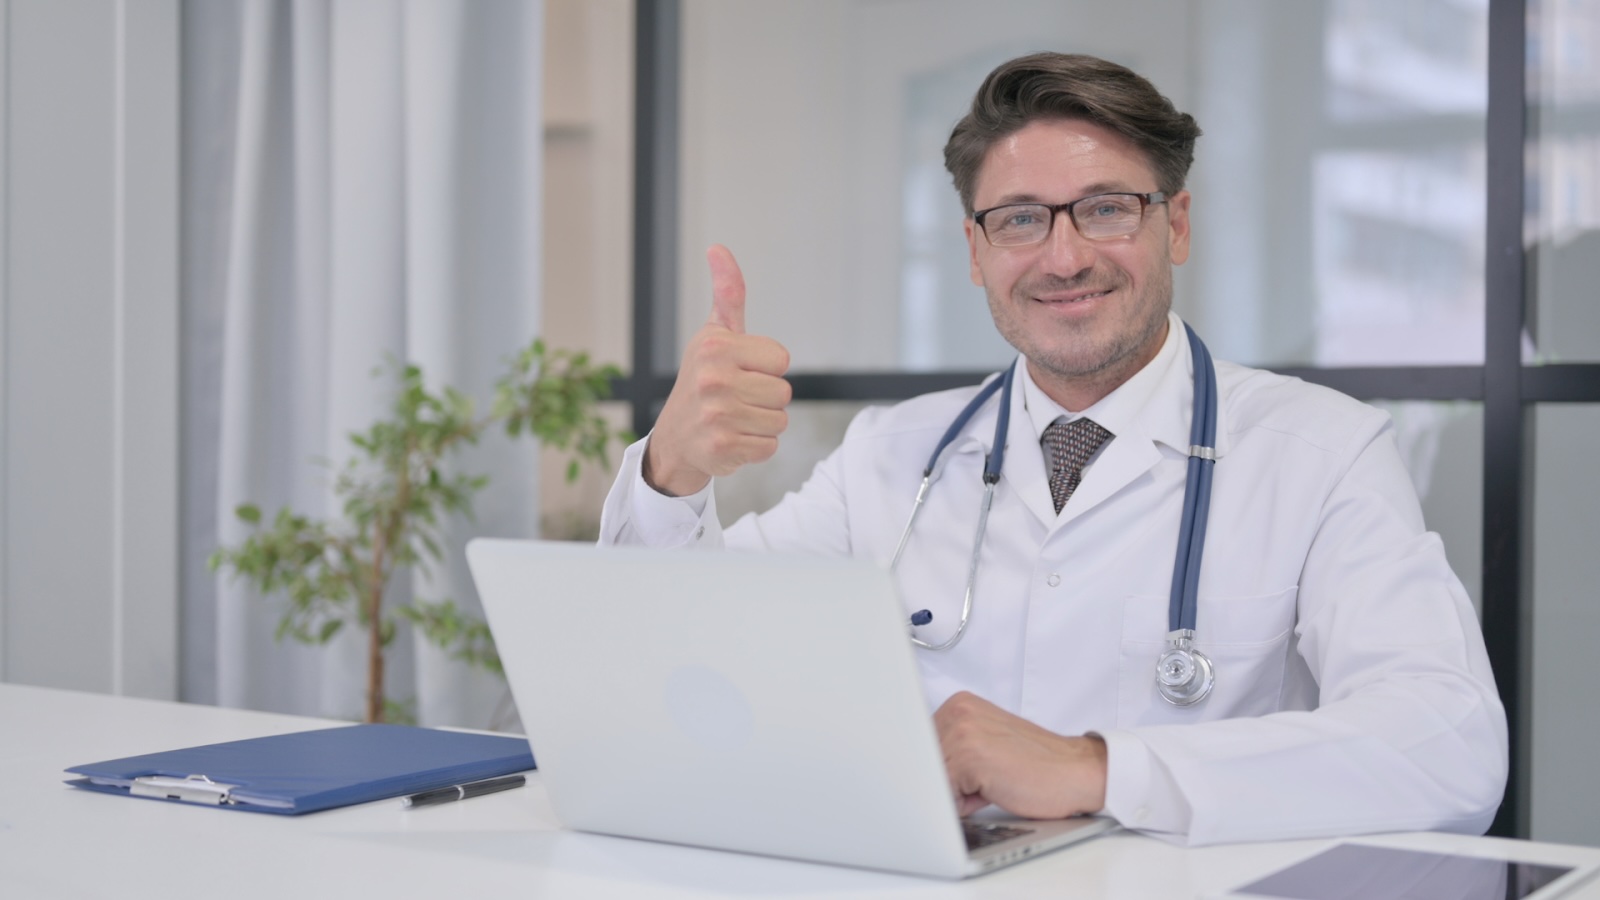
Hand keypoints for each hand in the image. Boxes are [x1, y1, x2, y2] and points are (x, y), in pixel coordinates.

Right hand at [643, 245, 791, 495]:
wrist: (675, 437)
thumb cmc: (703, 379)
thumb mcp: (714, 335)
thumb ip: (727, 294)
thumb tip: (718, 248)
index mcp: (715, 346)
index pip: (781, 360)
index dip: (766, 368)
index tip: (740, 372)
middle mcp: (713, 378)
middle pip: (783, 392)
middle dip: (765, 398)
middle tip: (735, 399)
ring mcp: (716, 415)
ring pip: (779, 421)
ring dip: (762, 423)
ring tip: (734, 419)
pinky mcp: (722, 448)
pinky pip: (769, 447)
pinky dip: (755, 447)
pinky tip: (732, 438)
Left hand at [934, 691, 1107, 818]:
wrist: (1076, 772)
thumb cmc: (1037, 766)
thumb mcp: (986, 747)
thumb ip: (952, 753)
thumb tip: (918, 776)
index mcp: (960, 705)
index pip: (918, 745)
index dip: (931, 771)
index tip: (941, 780)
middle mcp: (958, 711)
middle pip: (920, 762)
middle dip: (942, 783)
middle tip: (978, 784)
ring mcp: (962, 731)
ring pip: (929, 779)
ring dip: (953, 795)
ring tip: (988, 786)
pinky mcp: (969, 756)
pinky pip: (943, 794)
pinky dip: (962, 805)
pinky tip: (991, 792)